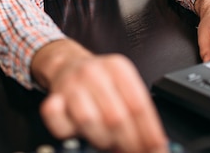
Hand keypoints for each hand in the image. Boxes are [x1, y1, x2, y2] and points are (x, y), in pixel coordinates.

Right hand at [31, 39, 168, 152]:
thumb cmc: (99, 82)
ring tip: (109, 143)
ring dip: (102, 139)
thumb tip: (155, 141)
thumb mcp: (123, 85)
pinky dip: (66, 127)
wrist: (67, 64)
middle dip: (127, 142)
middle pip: (116, 116)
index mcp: (117, 67)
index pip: (138, 105)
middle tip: (133, 151)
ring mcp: (71, 84)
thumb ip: (137, 109)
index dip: (148, 132)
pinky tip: (76, 132)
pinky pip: (58, 119)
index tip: (155, 149)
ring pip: (89, 120)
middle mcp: (93, 72)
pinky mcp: (53, 98)